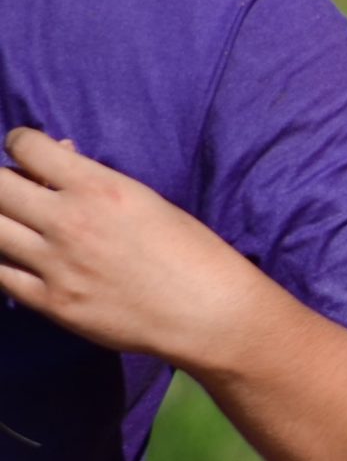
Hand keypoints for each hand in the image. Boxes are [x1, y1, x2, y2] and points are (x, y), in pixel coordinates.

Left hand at [0, 128, 273, 364]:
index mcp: (99, 188)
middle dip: (3, 182)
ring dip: (2, 222)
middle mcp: (70, 221)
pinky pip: (1, 275)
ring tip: (20, 227)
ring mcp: (57, 264)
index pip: (25, 146)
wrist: (212, 316)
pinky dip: (6, 263)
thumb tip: (60, 159)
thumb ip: (97, 182)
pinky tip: (22, 261)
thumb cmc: (193, 254)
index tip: (30, 155)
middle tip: (19, 192)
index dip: (22, 144)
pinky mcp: (54, 303)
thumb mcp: (148, 202)